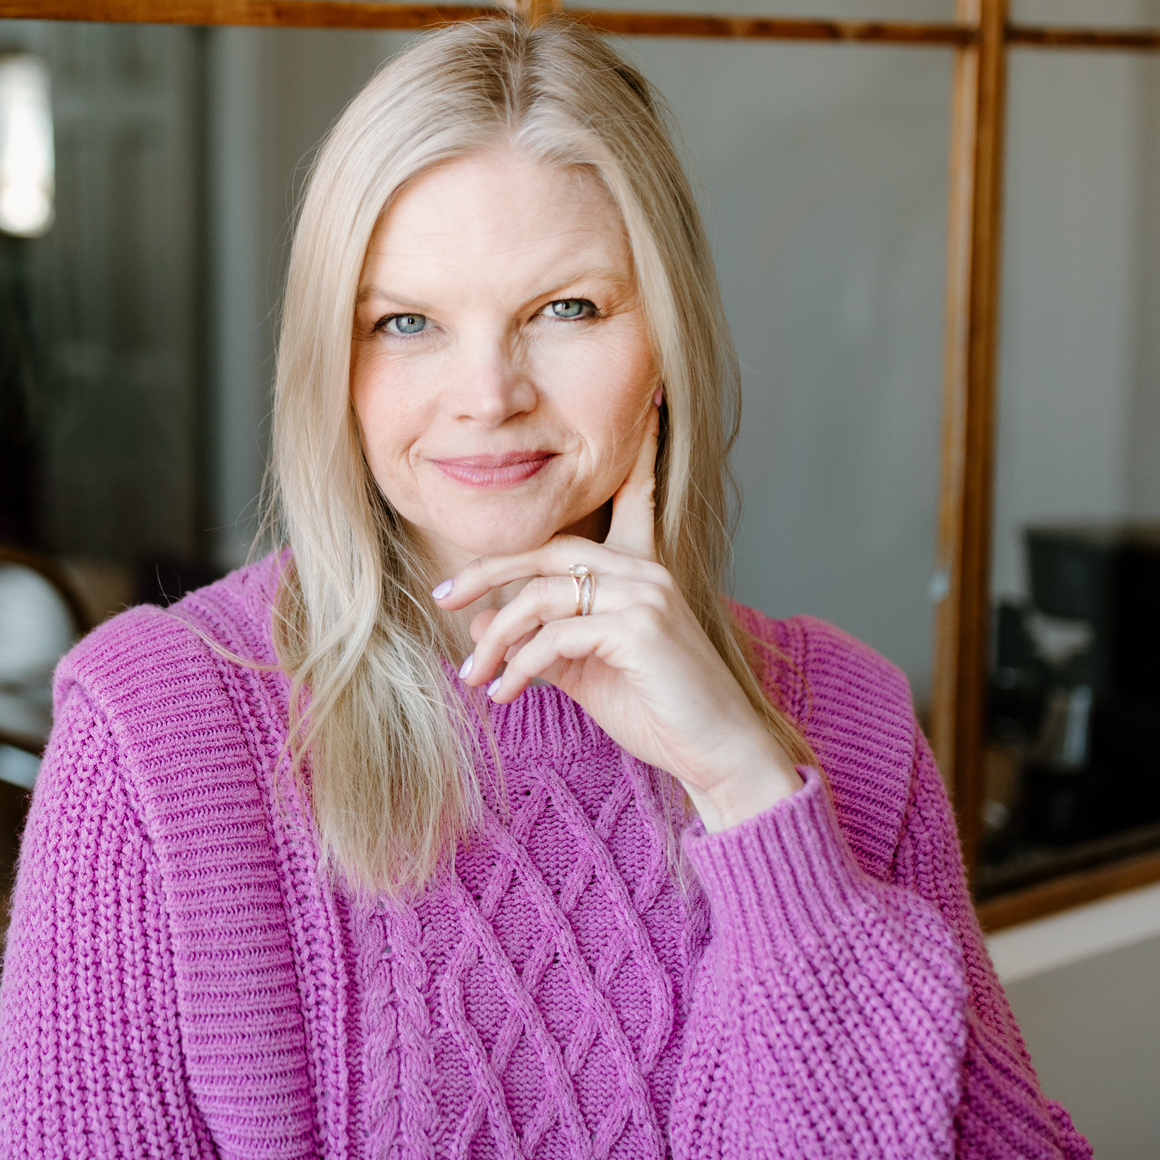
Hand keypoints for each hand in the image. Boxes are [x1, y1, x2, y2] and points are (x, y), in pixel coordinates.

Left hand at [433, 418, 799, 831]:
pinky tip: (505, 693)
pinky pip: (555, 638)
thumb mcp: (586, 672)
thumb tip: (480, 625)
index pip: (635, 497)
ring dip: (496, 640)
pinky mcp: (640, 628)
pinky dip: (520, 666)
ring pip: (541, 597)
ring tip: (473, 677)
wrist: (717, 753)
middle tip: (441, 597)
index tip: (652, 406)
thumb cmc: (658, 710)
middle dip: (488, 572)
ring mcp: (646, 594)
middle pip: (548, 549)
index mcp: (643, 569)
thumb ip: (539, 644)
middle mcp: (646, 570)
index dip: (640, 456)